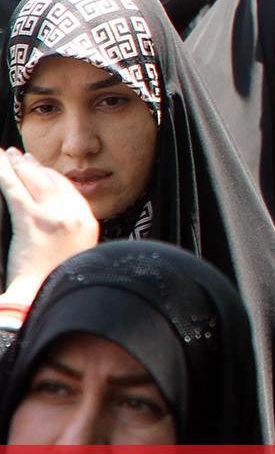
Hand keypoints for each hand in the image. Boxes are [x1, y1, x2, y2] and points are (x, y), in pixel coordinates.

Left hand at [0, 148, 97, 296]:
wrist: (43, 299)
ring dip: (18, 164)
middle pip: (52, 180)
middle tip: (19, 156)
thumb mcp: (73, 254)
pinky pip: (15, 189)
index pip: (68, 189)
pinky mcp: (32, 220)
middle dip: (34, 166)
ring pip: (35, 180)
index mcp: (87, 222)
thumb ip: (69, 232)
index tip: (37, 168)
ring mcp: (54, 216)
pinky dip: (5, 173)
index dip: (50, 175)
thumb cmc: (53, 283)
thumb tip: (56, 221)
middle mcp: (75, 215)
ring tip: (7, 155)